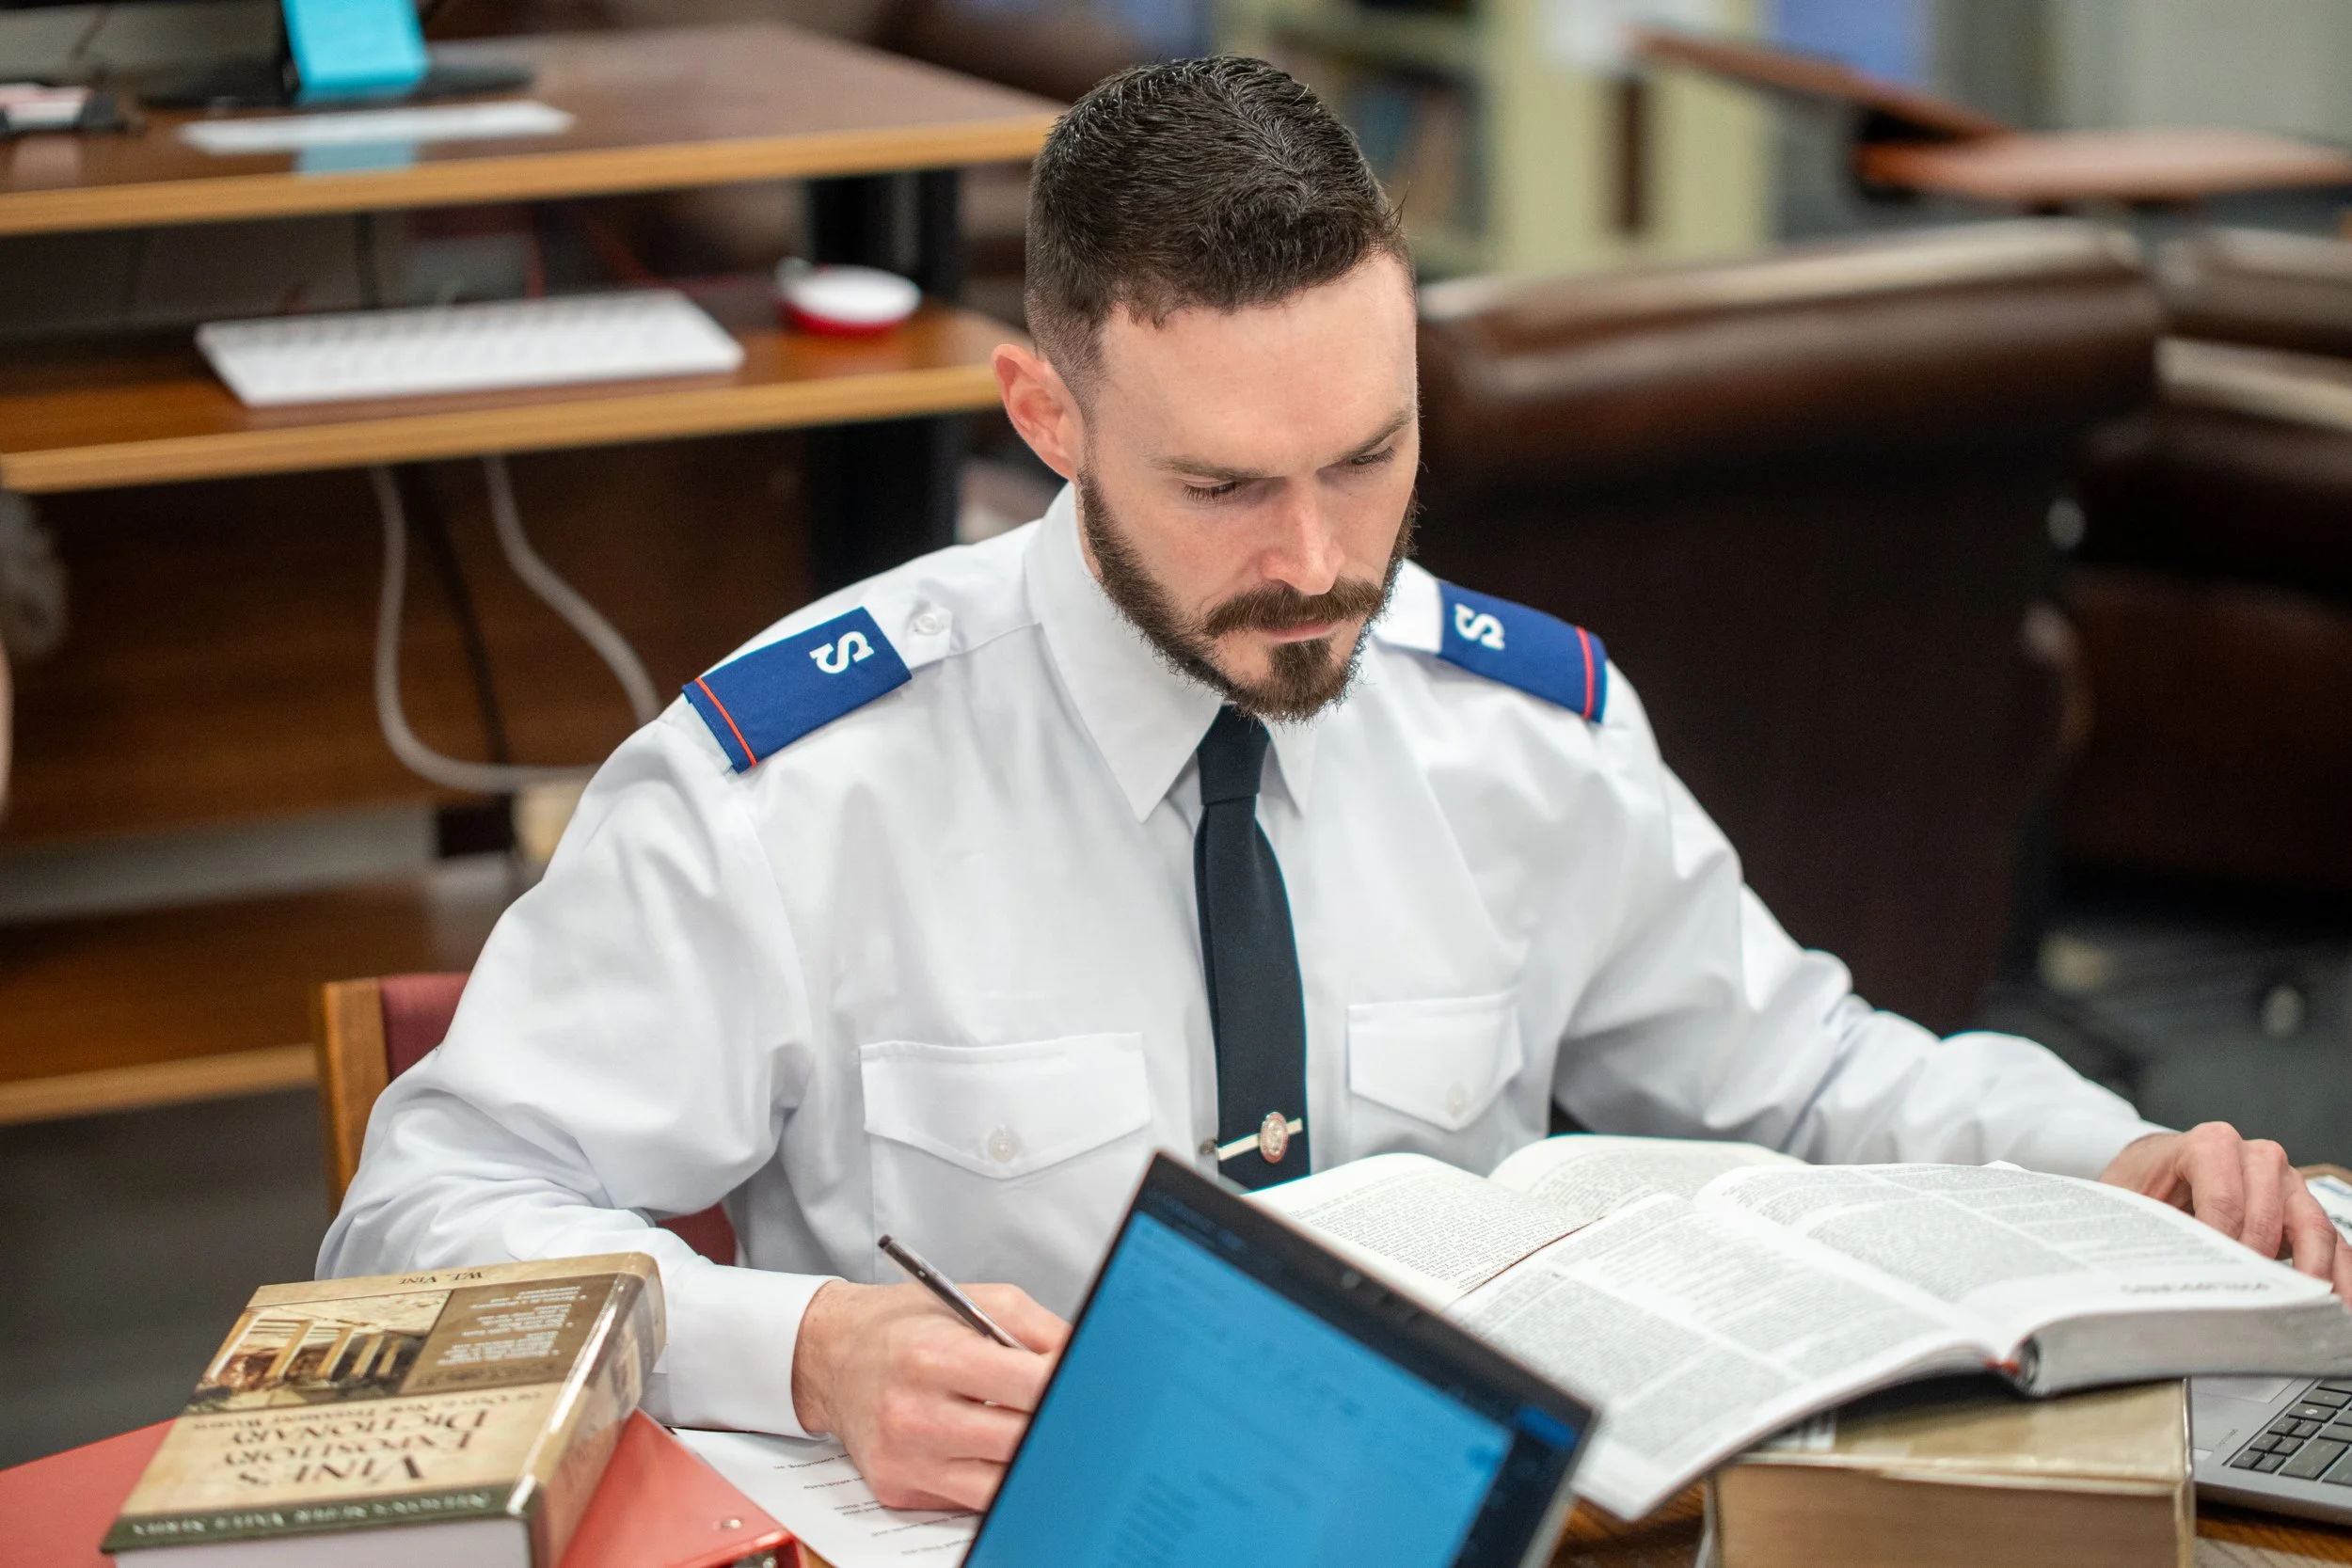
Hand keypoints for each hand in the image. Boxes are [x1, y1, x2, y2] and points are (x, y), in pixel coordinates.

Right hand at [789, 1279, 1069, 1509]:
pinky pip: (969, 1499)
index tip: (1093, 1388)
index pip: (1029, 1387)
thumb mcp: (975, 1301)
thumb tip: (1088, 1363)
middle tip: (1085, 1418)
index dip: (1070, 1388)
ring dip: (1032, 1460)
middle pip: (1019, 1441)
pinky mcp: (899, 1489)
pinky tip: (1004, 1454)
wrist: (831, 1355)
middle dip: (1058, 1426)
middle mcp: (914, 1413)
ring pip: (1001, 1483)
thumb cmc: (905, 1324)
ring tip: (1048, 1436)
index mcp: (934, 1356)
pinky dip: (996, 1480)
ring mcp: (905, 1459)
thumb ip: (1039, 1329)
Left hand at [2100, 1122, 2351, 1299]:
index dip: (2221, 1243)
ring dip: (2317, 1274)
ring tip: (2312, 1315)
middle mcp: (2258, 1158)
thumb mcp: (2129, 1197)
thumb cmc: (2144, 1183)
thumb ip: (2142, 1224)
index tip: (2217, 1281)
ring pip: (2314, 1228)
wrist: (2159, 1168)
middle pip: (2271, 1215)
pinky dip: (2340, 1277)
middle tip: (2254, 1306)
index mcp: (2210, 1145)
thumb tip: (2149, 1267)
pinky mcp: (2304, 1211)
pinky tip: (2339, 1309)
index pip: (2224, 1198)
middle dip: (2262, 1264)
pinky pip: (2333, 1243)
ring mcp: (2287, 1184)